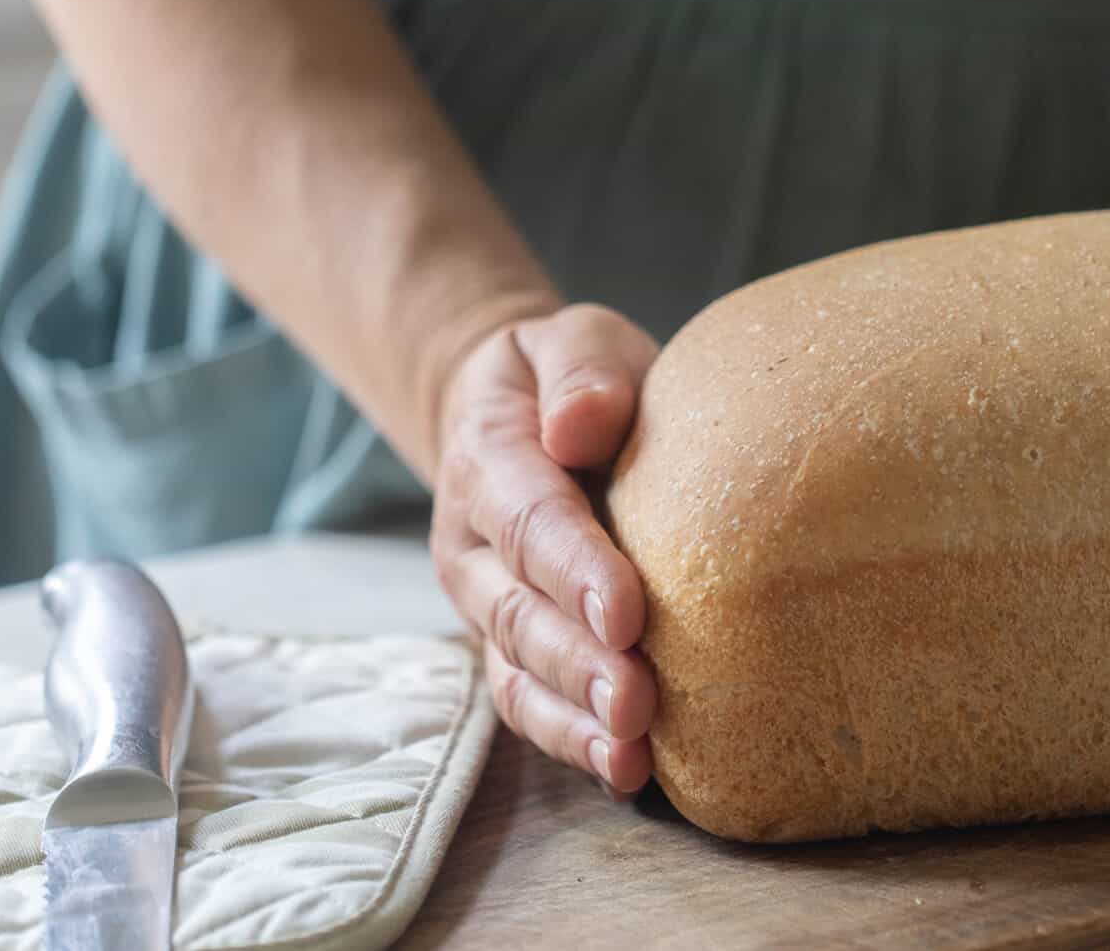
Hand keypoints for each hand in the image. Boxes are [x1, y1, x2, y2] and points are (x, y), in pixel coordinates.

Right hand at [429, 304, 660, 791]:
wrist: (518, 413)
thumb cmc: (570, 379)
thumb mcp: (575, 338)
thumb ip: (581, 369)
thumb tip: (580, 422)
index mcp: (488, 460)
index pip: (530, 519)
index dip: (575, 570)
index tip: (626, 612)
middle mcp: (473, 544)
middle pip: (518, 612)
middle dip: (577, 663)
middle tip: (636, 702)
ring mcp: (487, 603)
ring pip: (518, 669)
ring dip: (573, 716)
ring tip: (630, 755)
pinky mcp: (512, 645)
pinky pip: (528, 701)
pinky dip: (569, 739)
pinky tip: (624, 772)